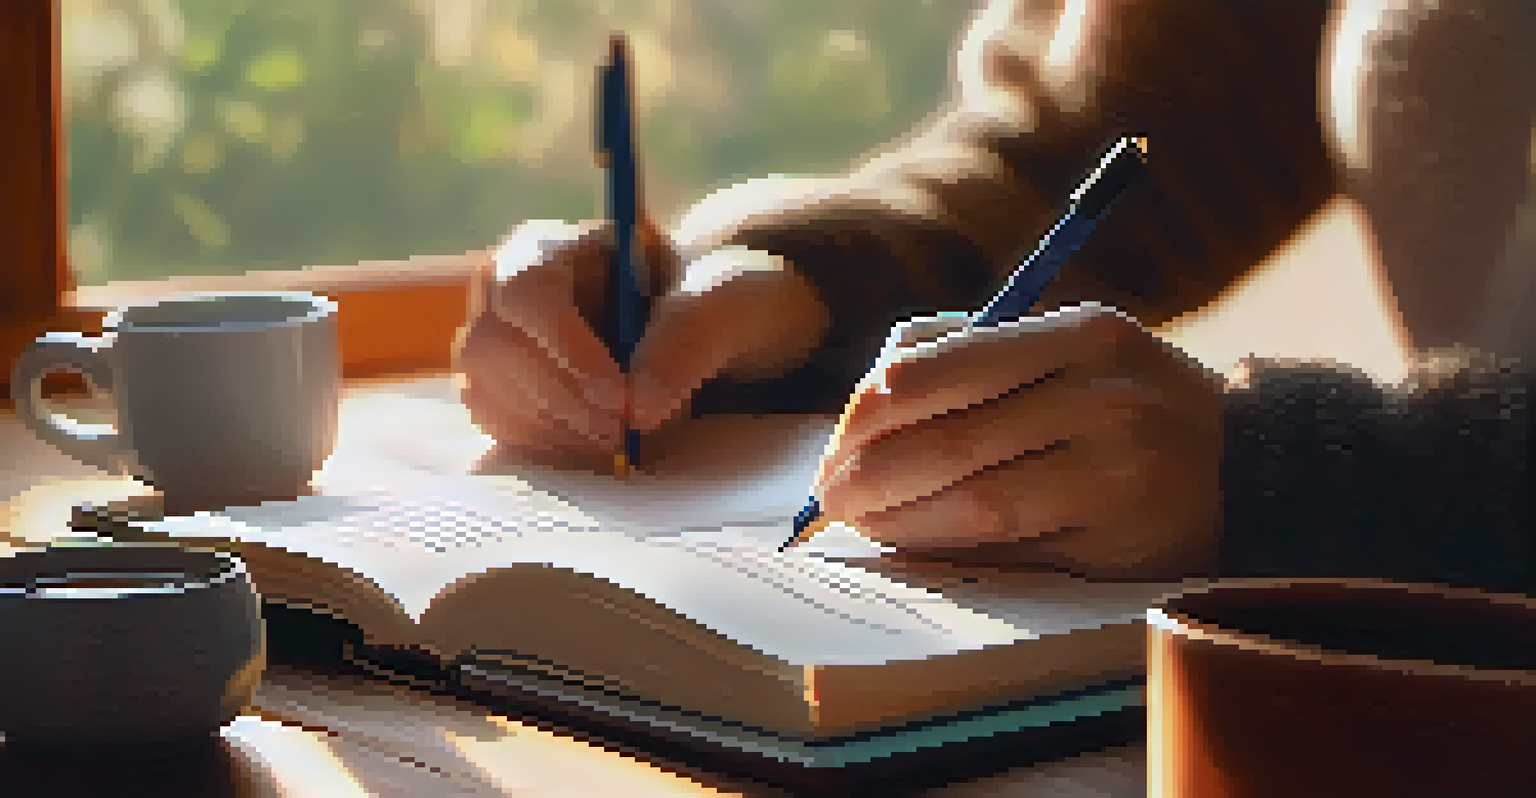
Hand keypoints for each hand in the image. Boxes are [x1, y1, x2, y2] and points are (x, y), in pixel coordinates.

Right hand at [455, 219, 827, 469]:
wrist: (712, 333)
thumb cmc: (714, 299)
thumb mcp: (724, 301)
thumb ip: (687, 338)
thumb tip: (638, 409)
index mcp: (560, 244)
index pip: (528, 288)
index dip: (564, 348)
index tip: (618, 399)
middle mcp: (510, 286)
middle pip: (494, 344)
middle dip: (561, 400)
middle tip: (622, 435)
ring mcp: (499, 337)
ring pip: (485, 386)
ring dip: (550, 427)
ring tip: (616, 442)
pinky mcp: (500, 385)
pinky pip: (491, 419)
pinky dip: (539, 443)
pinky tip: (590, 444)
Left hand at [813, 303, 1224, 578]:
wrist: (1251, 467)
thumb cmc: (1131, 406)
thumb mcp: (1074, 352)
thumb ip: (978, 352)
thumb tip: (872, 391)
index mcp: (1079, 332)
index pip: (946, 361)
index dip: (873, 405)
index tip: (837, 438)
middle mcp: (1100, 390)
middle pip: (950, 430)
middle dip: (870, 468)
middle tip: (827, 494)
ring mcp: (1114, 460)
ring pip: (972, 491)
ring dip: (897, 512)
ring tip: (856, 519)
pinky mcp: (1117, 527)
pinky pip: (1005, 536)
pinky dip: (942, 539)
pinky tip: (908, 540)